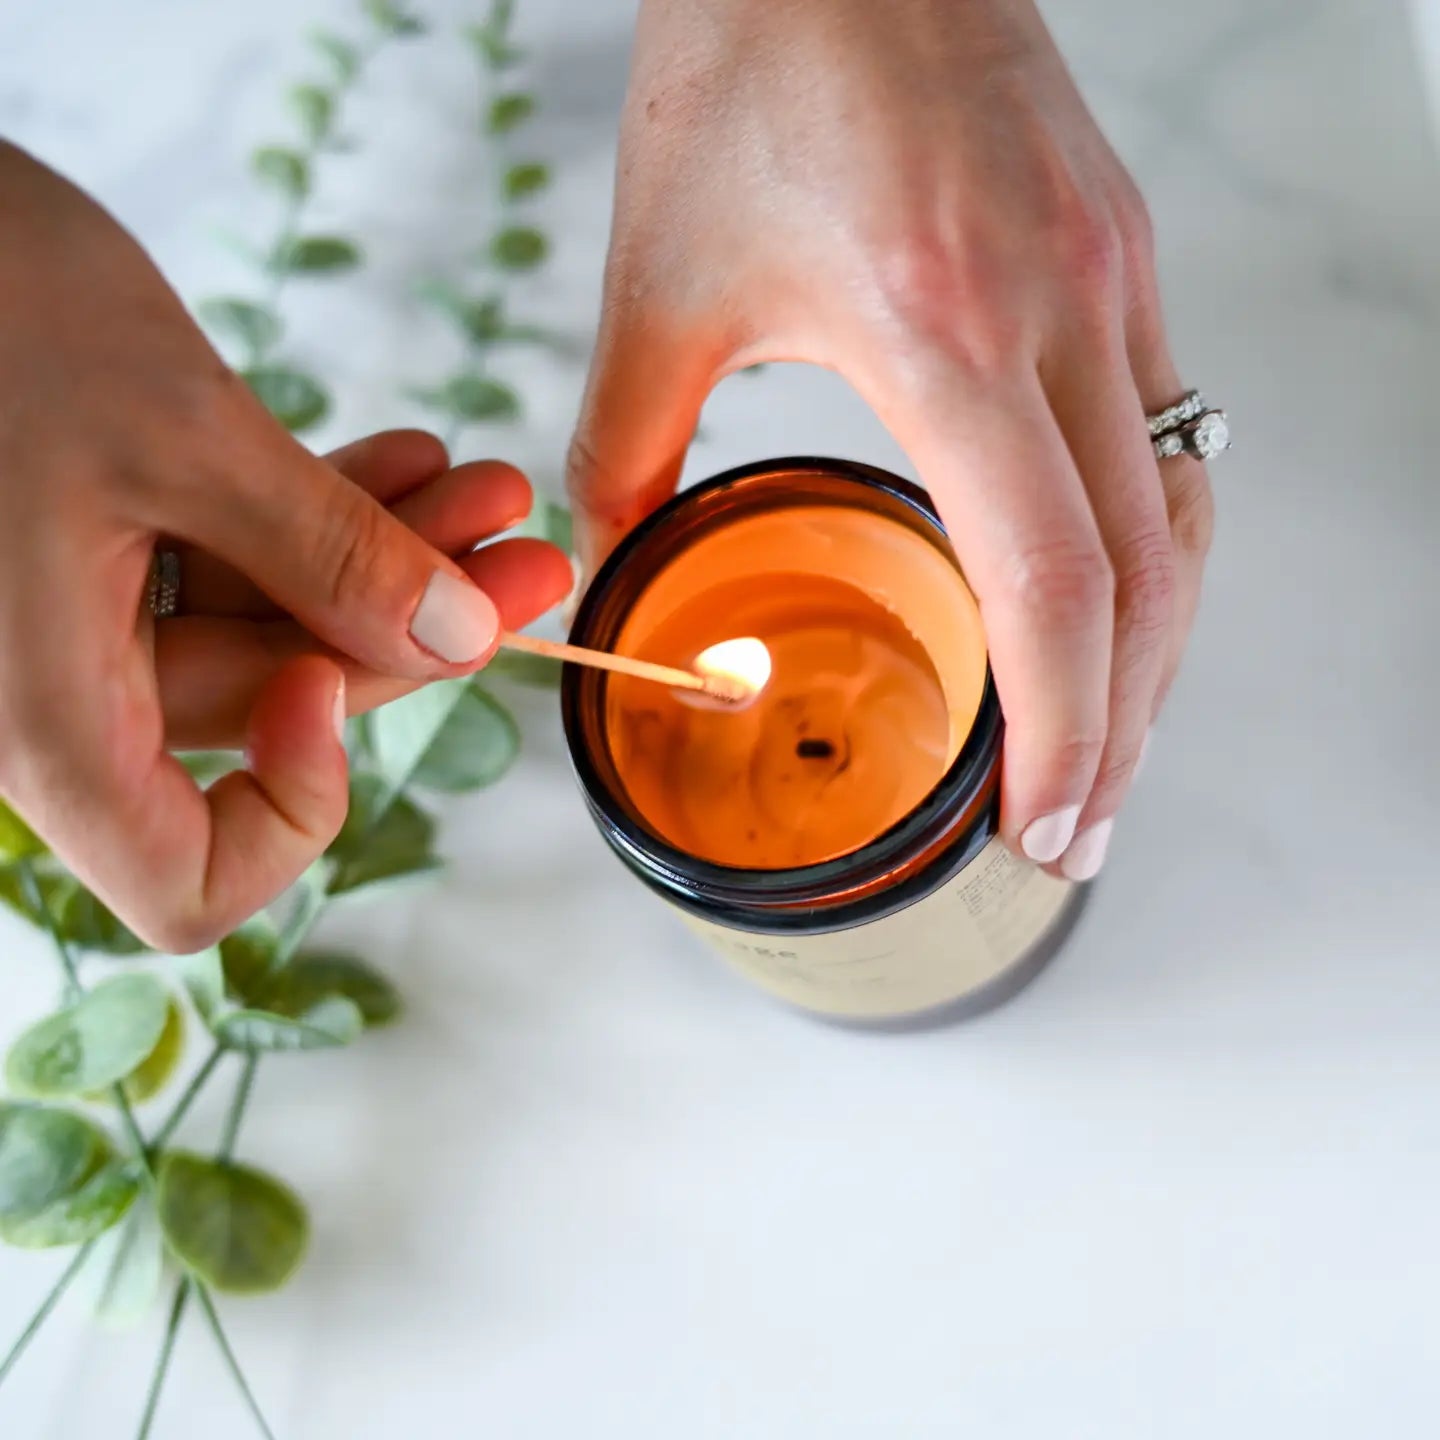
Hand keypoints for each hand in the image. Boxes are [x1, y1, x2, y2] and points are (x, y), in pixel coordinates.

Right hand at [0, 143, 569, 949]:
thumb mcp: (179, 434)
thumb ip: (326, 552)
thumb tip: (461, 638)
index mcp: (40, 716)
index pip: (189, 882)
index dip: (294, 808)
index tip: (332, 678)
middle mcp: (54, 691)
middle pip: (269, 714)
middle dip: (408, 630)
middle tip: (523, 562)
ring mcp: (72, 619)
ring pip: (268, 626)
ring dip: (385, 559)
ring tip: (487, 491)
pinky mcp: (92, 546)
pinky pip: (229, 563)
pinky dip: (315, 519)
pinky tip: (407, 466)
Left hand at [568, 0, 1213, 879]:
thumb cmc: (748, 66)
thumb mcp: (659, 279)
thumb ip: (628, 439)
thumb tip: (614, 555)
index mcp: (945, 332)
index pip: (1052, 582)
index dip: (1065, 730)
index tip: (1041, 825)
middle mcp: (1065, 313)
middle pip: (1147, 577)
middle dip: (1123, 727)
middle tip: (1075, 831)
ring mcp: (1116, 280)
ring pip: (1182, 512)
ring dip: (1156, 650)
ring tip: (1108, 745)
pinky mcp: (1123, 254)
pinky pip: (1172, 435)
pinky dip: (1151, 550)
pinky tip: (1112, 603)